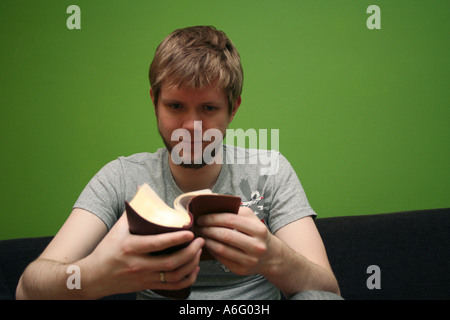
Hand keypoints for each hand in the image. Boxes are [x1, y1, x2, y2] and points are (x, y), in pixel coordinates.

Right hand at [81, 214, 203, 297]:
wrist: (94, 277)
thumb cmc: (107, 249)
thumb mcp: (118, 228)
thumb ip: (134, 210)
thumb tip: (142, 189)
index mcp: (130, 247)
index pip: (157, 244)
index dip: (176, 239)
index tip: (190, 232)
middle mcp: (138, 264)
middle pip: (170, 262)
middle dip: (190, 252)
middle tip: (200, 241)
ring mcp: (143, 278)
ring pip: (174, 275)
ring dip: (191, 264)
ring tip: (198, 252)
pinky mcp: (147, 286)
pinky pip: (172, 287)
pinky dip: (187, 279)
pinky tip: (193, 269)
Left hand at [196, 207, 275, 275]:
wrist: (271, 256)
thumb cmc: (256, 233)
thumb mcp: (251, 218)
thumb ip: (234, 209)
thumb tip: (212, 201)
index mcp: (258, 229)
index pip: (230, 220)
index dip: (213, 218)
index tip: (201, 217)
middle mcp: (256, 246)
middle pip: (224, 235)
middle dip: (207, 229)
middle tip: (197, 226)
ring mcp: (249, 260)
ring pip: (221, 249)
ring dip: (206, 240)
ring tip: (200, 234)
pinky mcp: (242, 270)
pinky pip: (221, 259)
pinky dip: (211, 250)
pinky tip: (207, 244)